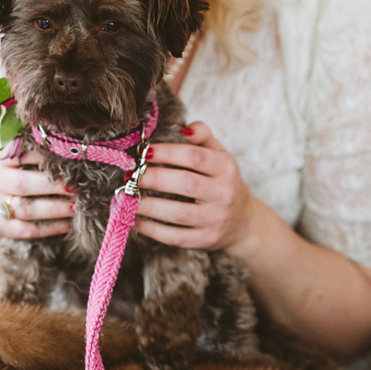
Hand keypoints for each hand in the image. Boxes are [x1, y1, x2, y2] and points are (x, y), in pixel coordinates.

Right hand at [0, 149, 73, 242]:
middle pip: (22, 184)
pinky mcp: (2, 226)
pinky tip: (69, 224)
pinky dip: (51, 228)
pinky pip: (28, 229)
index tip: (70, 160)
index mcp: (0, 158)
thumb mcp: (21, 157)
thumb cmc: (17, 173)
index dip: (45, 158)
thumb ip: (40, 151)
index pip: (22, 154)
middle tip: (76, 187)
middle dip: (52, 186)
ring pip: (26, 209)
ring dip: (55, 209)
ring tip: (77, 206)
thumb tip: (73, 150)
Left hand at [134, 122, 255, 251]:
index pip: (195, 156)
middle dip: (153, 178)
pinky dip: (152, 229)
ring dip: (148, 205)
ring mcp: (215, 219)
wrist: (243, 222)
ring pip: (178, 213)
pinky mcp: (205, 240)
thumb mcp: (220, 155)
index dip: (167, 153)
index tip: (143, 152)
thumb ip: (202, 136)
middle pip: (185, 183)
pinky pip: (175, 237)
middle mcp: (224, 193)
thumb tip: (183, 129)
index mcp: (226, 168)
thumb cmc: (222, 182)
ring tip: (127, 196)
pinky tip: (135, 219)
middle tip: (130, 175)